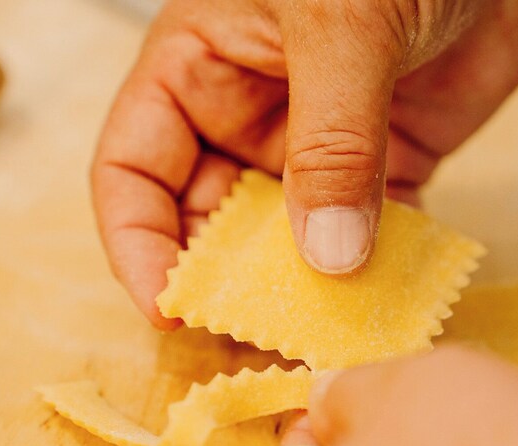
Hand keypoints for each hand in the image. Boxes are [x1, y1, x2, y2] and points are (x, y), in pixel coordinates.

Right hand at [91, 0, 517, 327]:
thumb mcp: (343, 24)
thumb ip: (331, 140)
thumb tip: (326, 258)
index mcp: (197, 69)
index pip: (133, 169)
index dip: (137, 243)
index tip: (166, 308)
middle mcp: (245, 118)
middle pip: (205, 222)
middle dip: (221, 283)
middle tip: (249, 340)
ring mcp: (314, 153)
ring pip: (283, 244)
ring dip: (295, 294)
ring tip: (313, 342)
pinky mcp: (383, 172)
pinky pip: (364, 240)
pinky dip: (367, 279)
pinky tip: (376, 312)